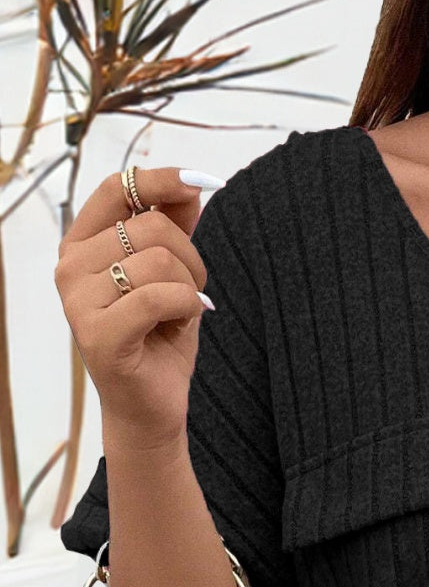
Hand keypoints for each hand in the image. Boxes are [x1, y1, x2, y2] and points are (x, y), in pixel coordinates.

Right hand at [54, 165, 219, 447]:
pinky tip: (186, 323)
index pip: (117, 188)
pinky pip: (158, 297)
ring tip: (185, 312)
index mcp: (81, 245)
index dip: (161, 179)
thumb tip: (191, 183)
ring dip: (190, 287)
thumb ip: (175, 228)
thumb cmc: (159, 340)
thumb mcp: (173, 275)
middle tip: (195, 289)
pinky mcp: (98, 334)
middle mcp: (70, 267)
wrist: (151, 407)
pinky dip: (187, 307)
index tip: (202, 181)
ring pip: (158, 261)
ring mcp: (78, 301)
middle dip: (190, 257)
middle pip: (149, 227)